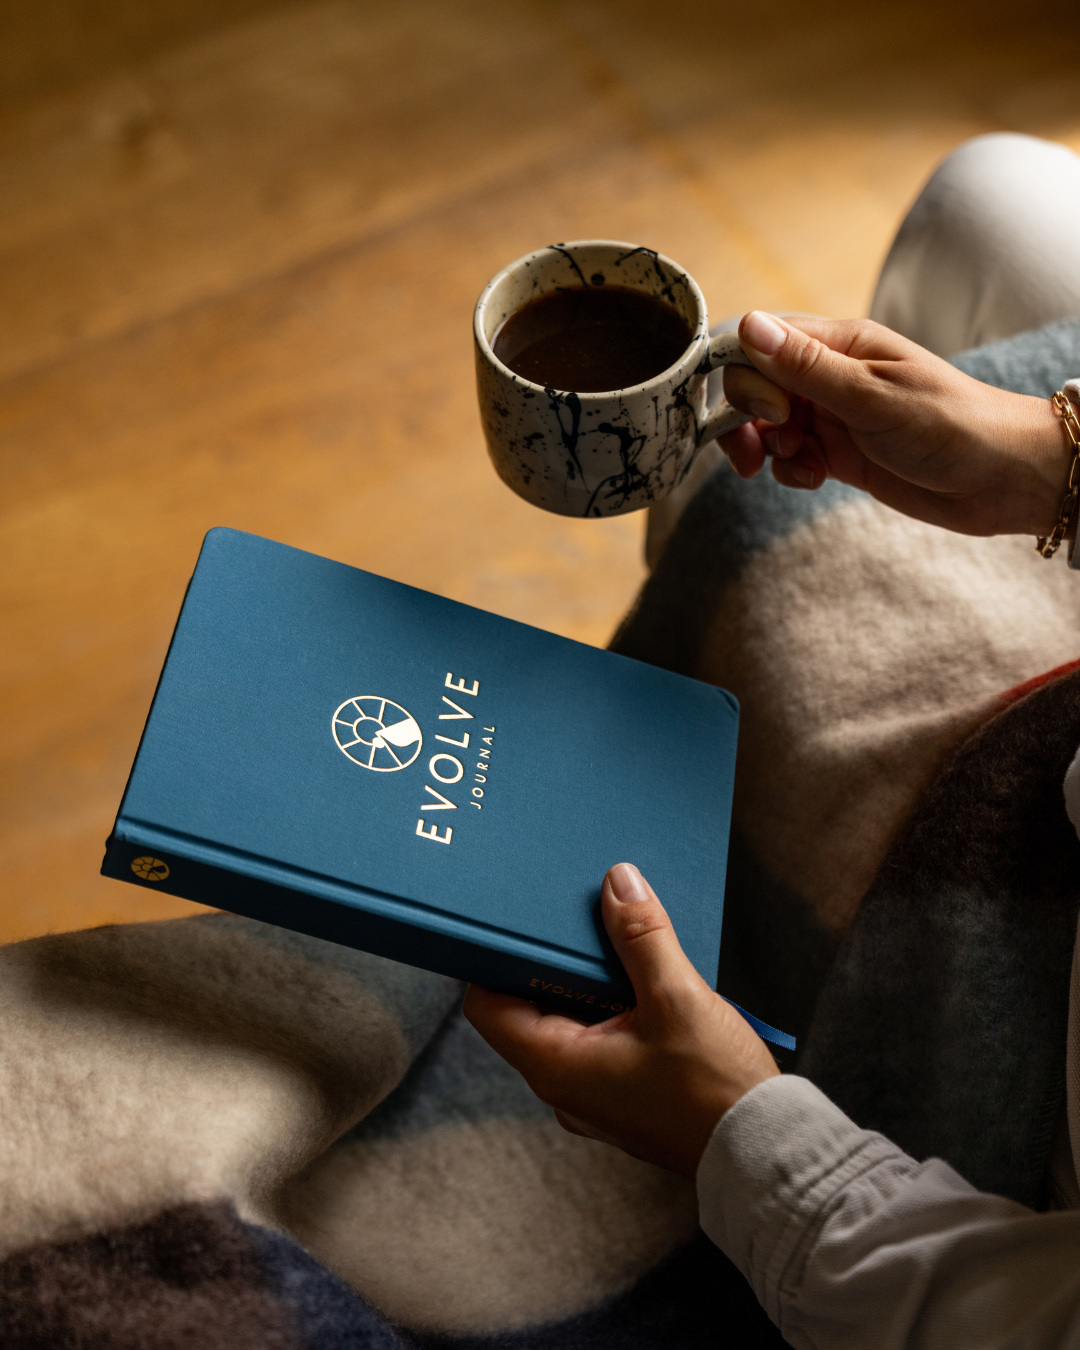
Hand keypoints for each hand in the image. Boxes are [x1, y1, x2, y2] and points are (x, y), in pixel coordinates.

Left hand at [463, 863, 778, 1178]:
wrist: (766, 1154)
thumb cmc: (716, 1089)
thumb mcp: (677, 998)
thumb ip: (641, 936)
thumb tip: (616, 882)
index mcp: (556, 1067)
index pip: (487, 1006)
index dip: (494, 959)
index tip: (520, 921)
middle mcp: (564, 1086)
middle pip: (528, 1008)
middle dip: (552, 960)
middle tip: (577, 914)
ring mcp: (594, 1096)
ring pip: (569, 1022)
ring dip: (588, 981)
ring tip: (616, 937)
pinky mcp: (624, 1096)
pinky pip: (599, 1040)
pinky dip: (611, 1006)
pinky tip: (644, 978)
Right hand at [720, 311, 1070, 537]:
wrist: (999, 479)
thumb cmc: (950, 424)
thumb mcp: (871, 395)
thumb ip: (807, 366)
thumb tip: (750, 326)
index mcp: (841, 343)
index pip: (761, 341)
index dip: (746, 376)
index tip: (766, 412)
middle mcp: (831, 374)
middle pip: (756, 385)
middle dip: (747, 419)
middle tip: (762, 450)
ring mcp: (833, 415)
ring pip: (768, 425)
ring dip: (769, 448)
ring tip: (802, 464)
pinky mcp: (838, 453)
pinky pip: (790, 456)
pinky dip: (790, 470)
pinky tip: (816, 479)